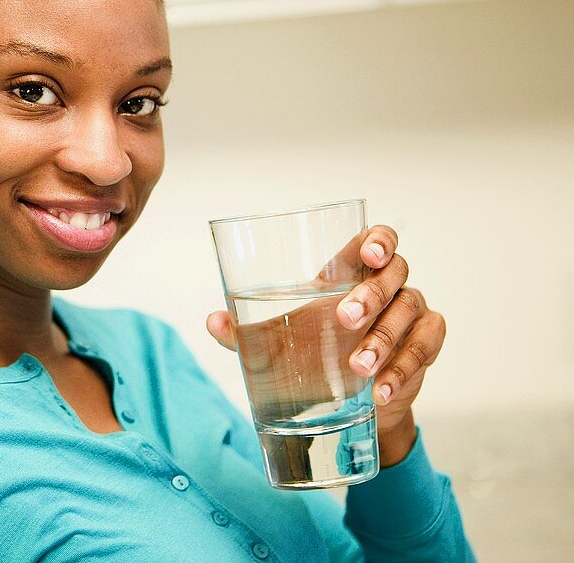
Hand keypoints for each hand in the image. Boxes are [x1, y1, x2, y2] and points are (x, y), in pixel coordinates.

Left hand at [207, 225, 446, 465]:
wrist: (352, 399)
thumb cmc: (315, 352)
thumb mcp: (279, 342)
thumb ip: (246, 332)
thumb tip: (213, 322)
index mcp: (352, 271)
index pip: (376, 239)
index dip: (379, 240)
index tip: (369, 253)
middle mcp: (388, 285)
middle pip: (394, 273)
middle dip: (371, 294)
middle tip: (345, 318)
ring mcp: (411, 312)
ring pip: (409, 311)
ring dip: (384, 339)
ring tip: (357, 368)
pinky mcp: (426, 344)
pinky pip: (424, 348)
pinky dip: (402, 369)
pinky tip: (379, 389)